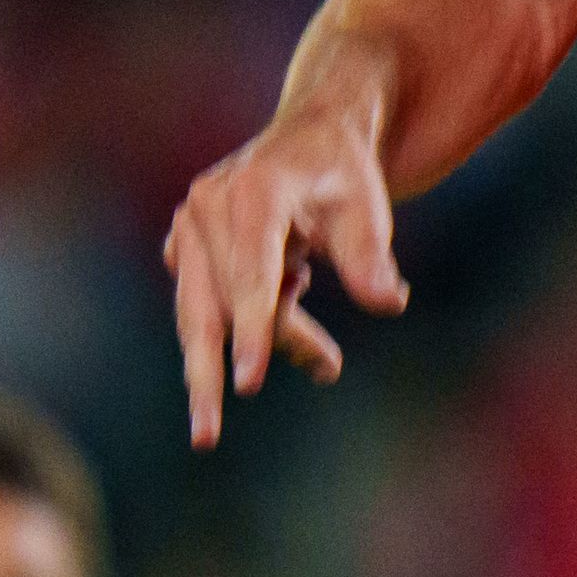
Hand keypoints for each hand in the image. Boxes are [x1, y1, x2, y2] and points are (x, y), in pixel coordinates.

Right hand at [162, 94, 408, 447]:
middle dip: (210, 373)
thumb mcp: (368, 207)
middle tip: (206, 437)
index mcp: (253, 194)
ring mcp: (190, 229)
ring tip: (327, 362)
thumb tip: (389, 302)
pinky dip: (258, 326)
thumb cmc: (344, 174)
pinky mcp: (187, 250)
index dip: (252, 331)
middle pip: (209, 307)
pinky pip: (214, 306)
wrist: (313, 138)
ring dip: (259, 347)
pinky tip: (311, 324)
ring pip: (209, 313)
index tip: (247, 385)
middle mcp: (207, 209)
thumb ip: (371, 256)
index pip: (251, 276)